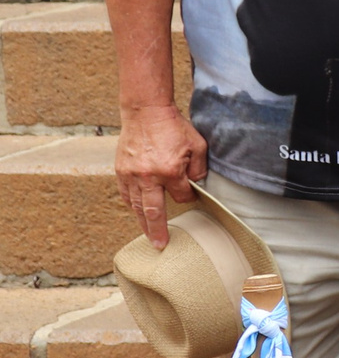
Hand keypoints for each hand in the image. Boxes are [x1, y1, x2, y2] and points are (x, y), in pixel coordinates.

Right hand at [116, 103, 206, 246]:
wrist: (145, 112)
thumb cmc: (174, 128)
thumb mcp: (197, 146)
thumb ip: (198, 169)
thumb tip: (196, 187)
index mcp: (169, 171)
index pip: (181, 196)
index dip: (188, 198)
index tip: (190, 196)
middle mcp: (147, 176)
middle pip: (153, 211)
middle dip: (157, 230)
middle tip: (160, 245)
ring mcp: (131, 174)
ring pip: (136, 205)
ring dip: (142, 222)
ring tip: (148, 235)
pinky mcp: (120, 170)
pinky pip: (126, 194)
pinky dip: (132, 205)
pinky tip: (137, 212)